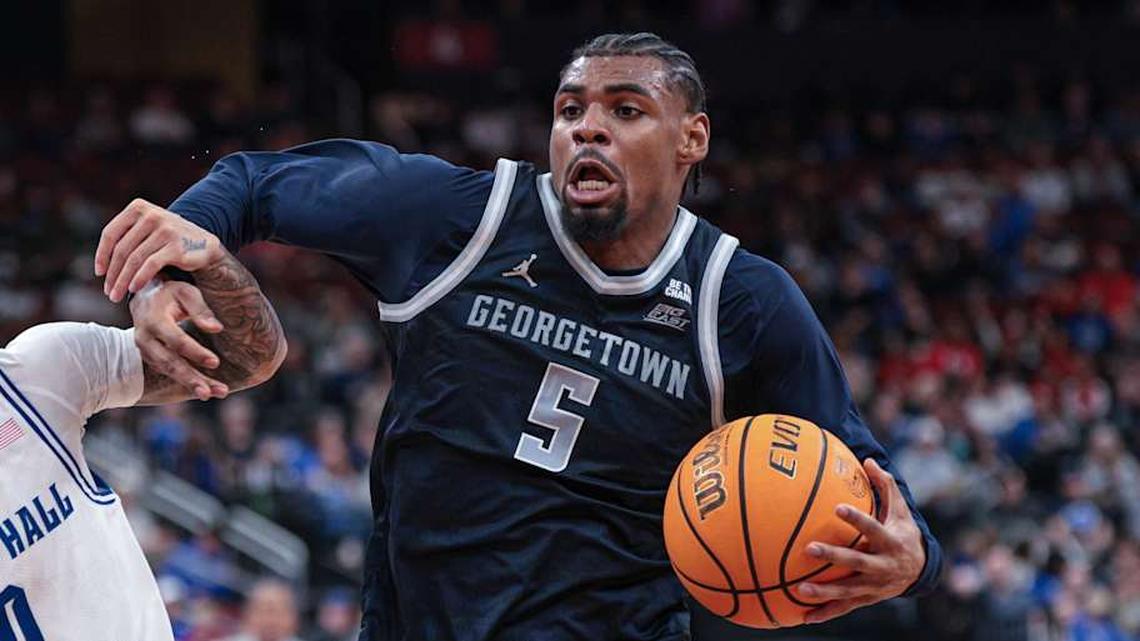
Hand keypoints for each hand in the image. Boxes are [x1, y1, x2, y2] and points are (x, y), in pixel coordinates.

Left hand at [95, 198, 223, 302]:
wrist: (205, 245)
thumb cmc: (170, 241)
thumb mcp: (147, 230)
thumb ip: (127, 237)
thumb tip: (102, 262)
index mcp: (139, 208)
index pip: (111, 233)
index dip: (101, 255)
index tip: (99, 273)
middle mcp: (151, 215)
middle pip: (122, 249)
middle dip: (113, 274)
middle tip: (109, 291)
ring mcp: (165, 230)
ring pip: (134, 259)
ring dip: (123, 280)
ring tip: (118, 295)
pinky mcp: (175, 246)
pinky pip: (150, 265)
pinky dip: (139, 278)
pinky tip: (134, 288)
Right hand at [131, 279, 228, 400]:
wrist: (144, 299)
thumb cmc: (171, 294)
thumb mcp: (186, 292)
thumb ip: (200, 309)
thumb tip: (217, 328)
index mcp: (153, 320)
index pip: (176, 340)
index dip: (195, 352)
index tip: (215, 362)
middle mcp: (145, 339)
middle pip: (169, 363)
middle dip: (190, 379)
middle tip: (210, 393)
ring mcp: (146, 352)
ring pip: (169, 372)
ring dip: (191, 385)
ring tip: (214, 394)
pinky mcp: (152, 359)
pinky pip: (170, 373)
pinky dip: (188, 382)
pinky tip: (208, 390)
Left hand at [794, 458, 925, 623]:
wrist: (921, 572)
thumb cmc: (902, 533)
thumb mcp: (900, 511)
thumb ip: (885, 486)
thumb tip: (868, 459)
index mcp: (890, 542)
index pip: (873, 528)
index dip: (857, 519)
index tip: (838, 508)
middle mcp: (883, 566)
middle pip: (857, 562)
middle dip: (835, 556)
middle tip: (810, 548)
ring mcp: (874, 586)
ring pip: (848, 590)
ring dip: (825, 591)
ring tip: (801, 590)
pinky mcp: (866, 599)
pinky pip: (844, 607)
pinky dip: (825, 613)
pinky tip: (804, 617)